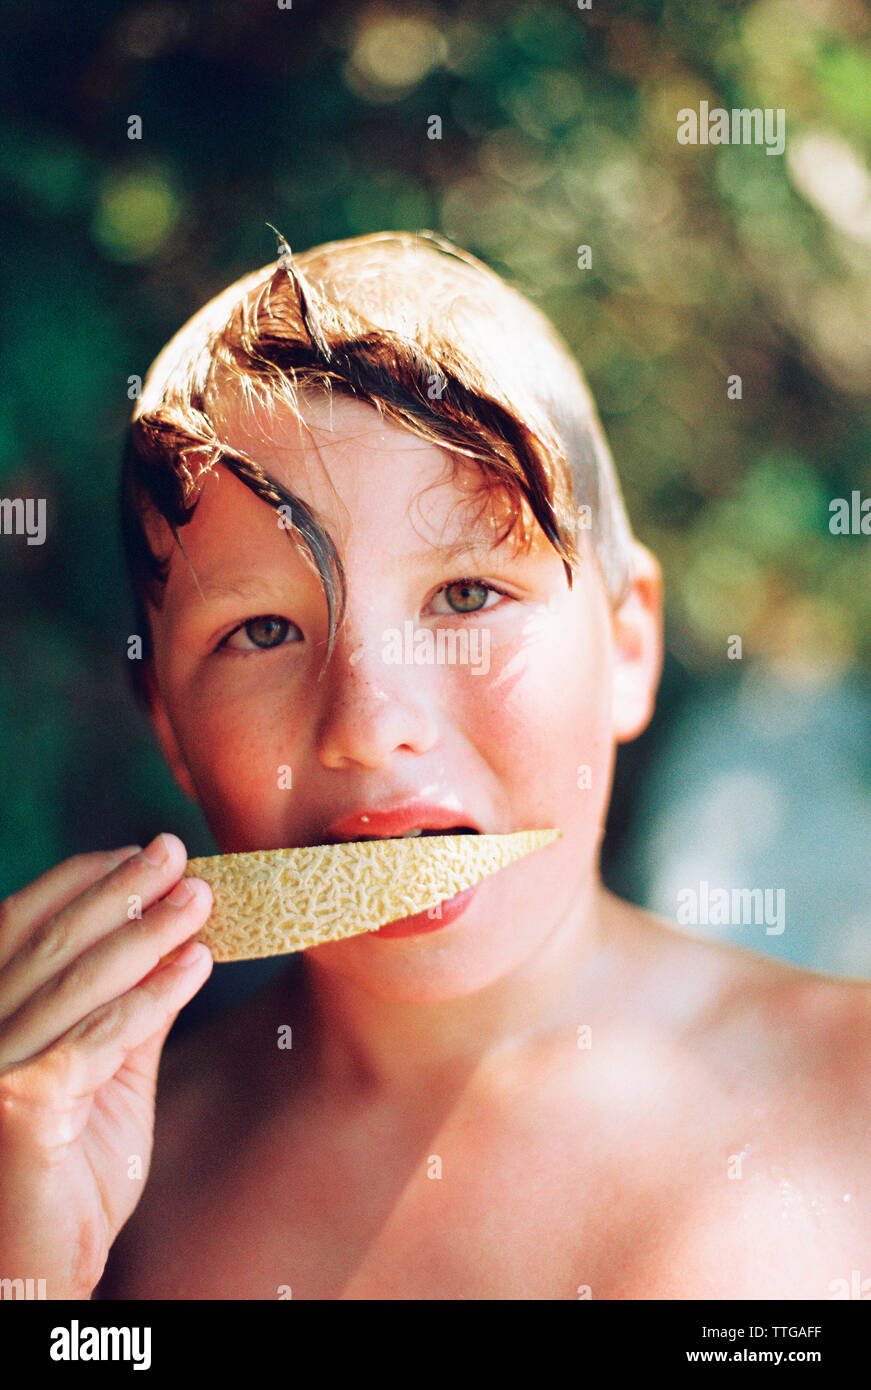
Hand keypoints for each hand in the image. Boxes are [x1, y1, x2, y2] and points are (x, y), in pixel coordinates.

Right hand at [0, 834, 212, 1298]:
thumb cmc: (68, 1172)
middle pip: (51, 943)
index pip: (17, 924)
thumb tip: (174, 943)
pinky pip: (102, 1038)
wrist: (40, 1269)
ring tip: (200, 900)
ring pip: (79, 982)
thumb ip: (126, 1012)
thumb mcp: (103, 1074)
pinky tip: (197, 965)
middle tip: (176, 853)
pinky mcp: (20, 1109)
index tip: (133, 849)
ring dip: (149, 933)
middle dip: (120, 891)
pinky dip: (154, 996)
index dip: (76, 881)